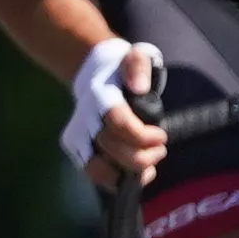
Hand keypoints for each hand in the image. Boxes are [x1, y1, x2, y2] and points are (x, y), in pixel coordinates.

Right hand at [64, 31, 165, 192]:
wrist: (94, 73)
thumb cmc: (122, 67)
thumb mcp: (137, 56)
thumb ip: (138, 67)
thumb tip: (139, 88)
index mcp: (100, 97)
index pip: (118, 123)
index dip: (143, 136)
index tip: (162, 136)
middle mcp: (85, 119)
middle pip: (111, 148)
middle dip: (141, 156)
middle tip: (160, 150)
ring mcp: (78, 136)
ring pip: (97, 167)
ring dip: (126, 174)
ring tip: (149, 169)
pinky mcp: (76, 149)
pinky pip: (93, 173)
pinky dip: (114, 180)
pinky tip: (135, 176)